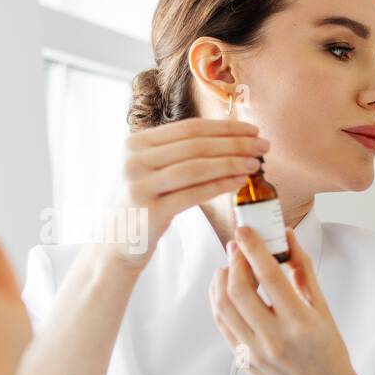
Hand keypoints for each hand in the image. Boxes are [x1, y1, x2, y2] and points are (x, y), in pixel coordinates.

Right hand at [101, 118, 269, 270]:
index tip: (251, 130)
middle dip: (235, 143)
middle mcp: (134, 161)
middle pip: (196, 145)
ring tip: (256, 164)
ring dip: (232, 163)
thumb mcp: (144, 171)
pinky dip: (220, 185)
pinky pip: (194, 194)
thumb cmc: (136, 208)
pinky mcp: (150, 212)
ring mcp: (140, 186)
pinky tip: (239, 183)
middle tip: (263, 145)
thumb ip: (172, 154)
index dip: (224, 127)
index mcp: (135, 143)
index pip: (189, 128)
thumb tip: (223, 140)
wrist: (111, 248)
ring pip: (197, 167)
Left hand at [208, 224, 357, 374]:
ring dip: (221, 280)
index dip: (253, 248)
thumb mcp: (323, 309)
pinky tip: (225, 288)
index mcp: (301, 323)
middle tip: (236, 245)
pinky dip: (218, 301)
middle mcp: (275, 339)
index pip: (269, 276)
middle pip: (239, 290)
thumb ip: (303, 271)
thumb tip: (287, 237)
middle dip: (234, 261)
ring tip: (228, 265)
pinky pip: (222, 325)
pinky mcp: (243, 361)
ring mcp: (255, 353)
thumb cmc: (328, 350)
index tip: (244, 230)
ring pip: (223, 307)